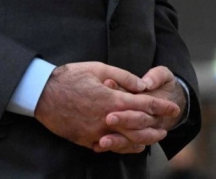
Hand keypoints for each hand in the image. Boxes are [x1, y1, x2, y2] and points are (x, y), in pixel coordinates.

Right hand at [33, 62, 180, 153]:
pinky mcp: (85, 140)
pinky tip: (129, 145)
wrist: (42, 94)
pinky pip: (108, 146)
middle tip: (167, 127)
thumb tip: (143, 85)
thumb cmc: (70, 77)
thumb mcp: (98, 68)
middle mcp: (107, 118)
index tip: (173, 108)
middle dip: (155, 127)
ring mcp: (96, 132)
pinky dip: (121, 146)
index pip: (144, 105)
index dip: (161, 107)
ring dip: (142, 140)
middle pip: (139, 127)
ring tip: (152, 139)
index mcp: (112, 99)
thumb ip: (124, 77)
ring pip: (125, 140)